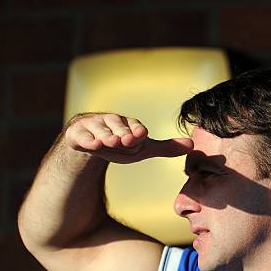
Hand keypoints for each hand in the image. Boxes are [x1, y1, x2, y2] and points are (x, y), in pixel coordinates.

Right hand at [64, 113, 192, 163]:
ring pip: (101, 130)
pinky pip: (82, 136)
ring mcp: (94, 126)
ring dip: (105, 136)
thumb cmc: (121, 143)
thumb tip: (193, 145)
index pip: (135, 127)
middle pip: (118, 127)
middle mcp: (111, 122)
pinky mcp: (78, 134)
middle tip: (126, 140)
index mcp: (129, 124)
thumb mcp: (143, 148)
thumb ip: (166, 148)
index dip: (137, 131)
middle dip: (122, 134)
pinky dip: (87, 140)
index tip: (141, 135)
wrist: (90, 143)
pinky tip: (92, 145)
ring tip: (108, 142)